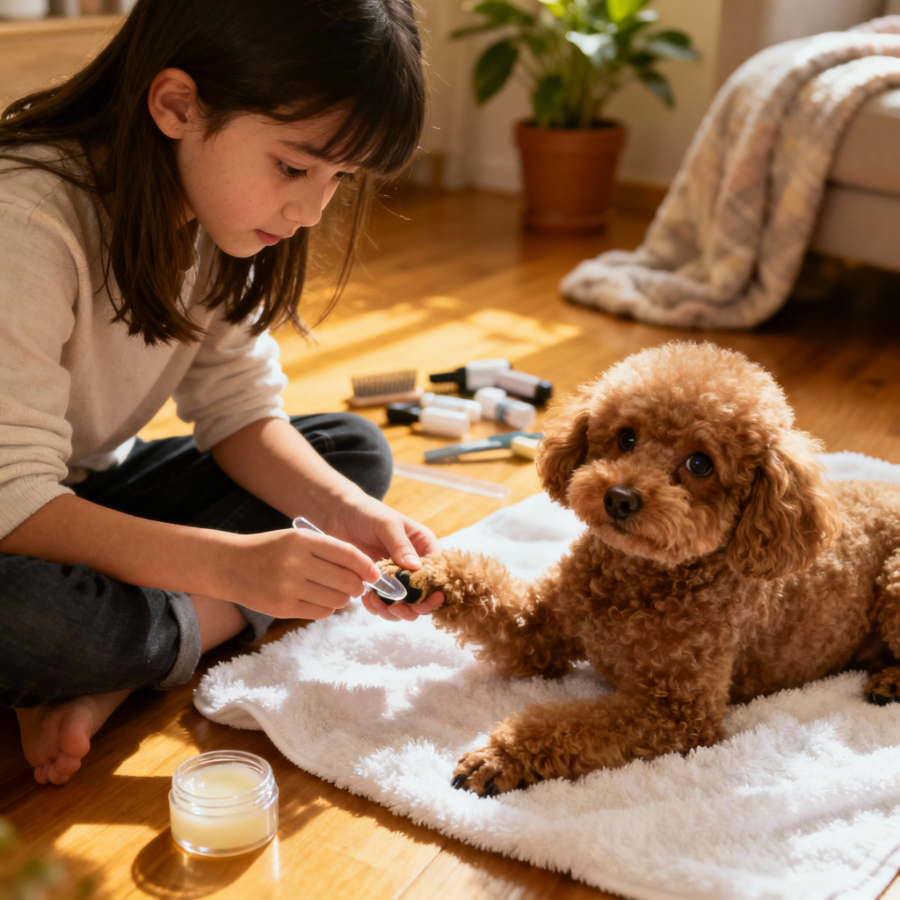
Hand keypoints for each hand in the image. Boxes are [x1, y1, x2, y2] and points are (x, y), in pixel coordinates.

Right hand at [219, 528, 382, 619]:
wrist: (229, 565)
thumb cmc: (271, 549)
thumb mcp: (297, 538)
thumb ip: (328, 550)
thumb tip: (364, 571)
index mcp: (302, 540)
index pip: (348, 555)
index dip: (366, 566)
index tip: (375, 573)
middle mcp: (296, 563)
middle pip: (346, 580)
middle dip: (357, 585)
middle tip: (356, 585)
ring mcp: (289, 587)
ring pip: (337, 600)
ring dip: (343, 598)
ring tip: (335, 592)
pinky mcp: (283, 608)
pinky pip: (321, 612)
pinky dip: (327, 608)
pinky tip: (320, 599)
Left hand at [320, 494, 444, 621]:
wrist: (340, 514)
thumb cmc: (367, 512)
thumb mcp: (386, 524)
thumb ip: (401, 545)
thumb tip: (417, 568)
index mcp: (425, 546)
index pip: (439, 573)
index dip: (437, 590)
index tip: (427, 600)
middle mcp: (415, 564)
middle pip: (425, 595)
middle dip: (414, 607)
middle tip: (397, 608)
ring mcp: (398, 576)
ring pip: (406, 604)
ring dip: (394, 611)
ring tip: (376, 602)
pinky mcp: (381, 583)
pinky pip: (386, 603)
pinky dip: (378, 607)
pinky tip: (366, 599)